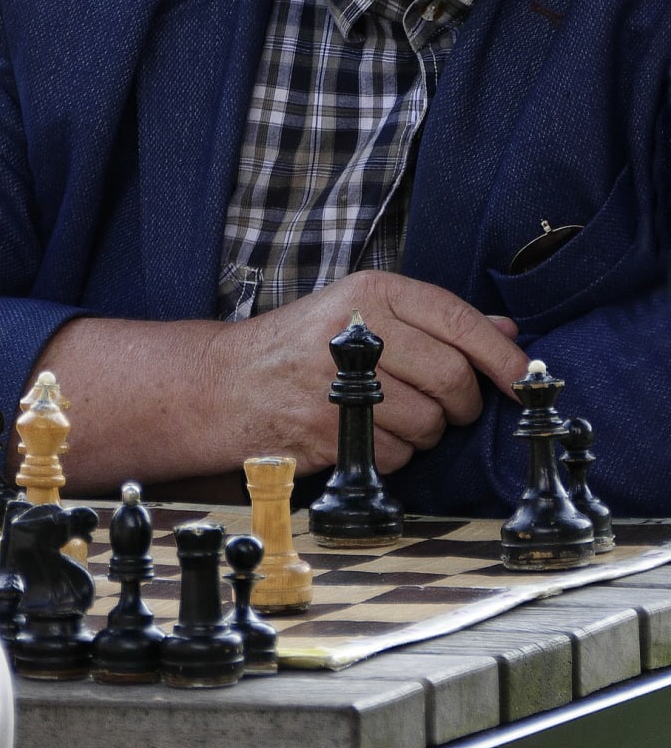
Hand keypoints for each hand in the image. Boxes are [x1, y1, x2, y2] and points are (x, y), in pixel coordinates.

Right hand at [212, 270, 526, 476]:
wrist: (225, 384)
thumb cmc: (302, 347)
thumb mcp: (363, 312)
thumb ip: (435, 321)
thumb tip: (508, 333)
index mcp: (372, 292)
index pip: (457, 320)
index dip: (501, 358)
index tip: (522, 382)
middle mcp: (356, 330)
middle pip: (452, 378)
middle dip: (461, 404)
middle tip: (444, 405)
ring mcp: (338, 382)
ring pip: (429, 424)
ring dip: (424, 434)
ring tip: (392, 417)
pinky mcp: (326, 430)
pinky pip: (395, 456)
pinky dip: (392, 456)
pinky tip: (365, 435)